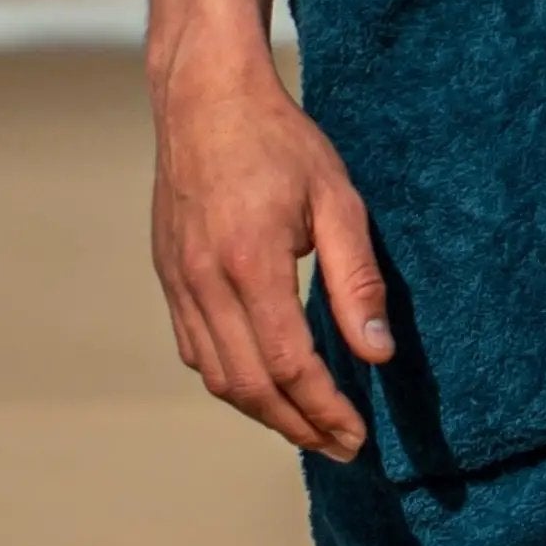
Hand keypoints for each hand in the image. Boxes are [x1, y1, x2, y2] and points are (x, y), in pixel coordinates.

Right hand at [147, 63, 394, 456]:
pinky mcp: (169, 276)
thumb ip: (356, 280)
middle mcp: (205, 282)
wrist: (205, 99)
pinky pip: (195, 349)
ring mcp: (179, 282)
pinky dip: (231, 379)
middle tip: (341, 447)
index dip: (324, 410)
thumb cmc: (280, 142)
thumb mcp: (337, 200)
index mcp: (250, 264)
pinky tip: (264, 383)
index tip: (357, 436)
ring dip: (263, 413)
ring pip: (217, 376)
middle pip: (249, 386)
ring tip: (309, 426)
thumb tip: (377, 354)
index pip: (289, 365)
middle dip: (297, 426)